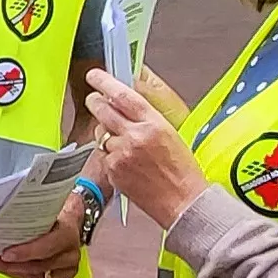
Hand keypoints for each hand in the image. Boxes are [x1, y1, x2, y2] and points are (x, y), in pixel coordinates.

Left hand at [0, 196, 87, 277]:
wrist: (74, 217)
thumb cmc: (59, 208)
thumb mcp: (49, 204)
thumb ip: (30, 210)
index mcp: (68, 232)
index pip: (47, 246)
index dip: (25, 252)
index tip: (5, 254)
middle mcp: (70, 253)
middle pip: (38, 265)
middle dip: (9, 265)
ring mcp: (68, 267)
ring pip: (36, 275)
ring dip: (11, 271)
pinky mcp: (64, 276)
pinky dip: (20, 275)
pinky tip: (6, 269)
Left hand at [85, 68, 208, 229]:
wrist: (184, 202)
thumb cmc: (182, 171)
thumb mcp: (170, 134)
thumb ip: (147, 119)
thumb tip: (127, 105)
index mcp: (154, 123)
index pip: (122, 95)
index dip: (105, 82)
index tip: (95, 75)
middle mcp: (135, 136)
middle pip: (103, 110)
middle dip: (95, 101)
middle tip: (93, 98)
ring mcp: (122, 154)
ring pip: (101, 135)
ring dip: (106, 134)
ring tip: (124, 144)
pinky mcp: (113, 170)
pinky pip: (104, 155)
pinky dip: (111, 156)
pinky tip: (126, 163)